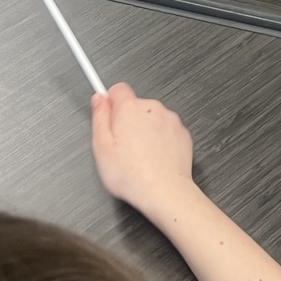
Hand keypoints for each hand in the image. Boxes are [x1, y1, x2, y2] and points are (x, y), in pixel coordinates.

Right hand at [91, 83, 193, 217]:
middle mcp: (153, 108)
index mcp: (131, 109)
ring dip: (143, 130)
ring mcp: (170, 119)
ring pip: (151, 118)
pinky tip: (152, 158)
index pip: (118, 89)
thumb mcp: (101, 147)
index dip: (110, 102)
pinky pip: (165, 130)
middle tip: (120, 146)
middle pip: (135, 105)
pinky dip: (159, 140)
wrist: (163, 191)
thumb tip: (99, 99)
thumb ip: (99, 117)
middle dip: (126, 120)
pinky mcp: (182, 132)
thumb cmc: (131, 174)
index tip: (107, 114)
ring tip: (137, 156)